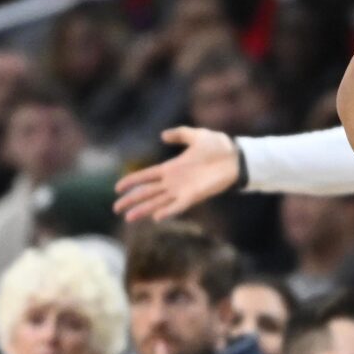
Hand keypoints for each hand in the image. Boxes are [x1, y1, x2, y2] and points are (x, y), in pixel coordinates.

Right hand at [116, 128, 243, 221]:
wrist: (237, 157)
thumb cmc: (219, 147)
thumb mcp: (196, 136)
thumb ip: (180, 134)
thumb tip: (163, 135)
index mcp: (171, 168)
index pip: (146, 176)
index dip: (132, 181)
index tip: (117, 188)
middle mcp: (174, 182)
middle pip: (147, 193)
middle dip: (131, 200)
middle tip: (116, 209)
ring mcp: (183, 190)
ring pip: (158, 202)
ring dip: (143, 210)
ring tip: (128, 219)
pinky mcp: (194, 196)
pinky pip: (178, 206)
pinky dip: (168, 212)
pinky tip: (156, 218)